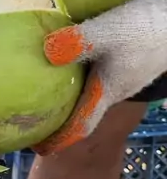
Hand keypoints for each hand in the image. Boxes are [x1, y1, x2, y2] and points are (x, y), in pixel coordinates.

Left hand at [33, 0, 166, 154]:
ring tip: (47, 89)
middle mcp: (115, 91)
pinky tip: (71, 62)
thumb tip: (46, 52)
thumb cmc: (143, 30)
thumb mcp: (105, 31)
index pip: (81, 126)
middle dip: (61, 118)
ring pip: (92, 94)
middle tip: (36, 118)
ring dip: (71, 96)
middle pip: (84, 112)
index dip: (59, 139)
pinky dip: (81, 78)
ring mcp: (125, 79)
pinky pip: (99, 78)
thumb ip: (76, 42)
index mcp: (106, 92)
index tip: (38, 149)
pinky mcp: (129, 65)